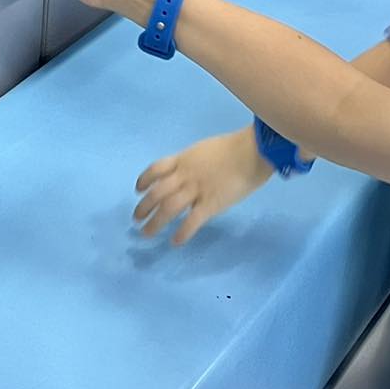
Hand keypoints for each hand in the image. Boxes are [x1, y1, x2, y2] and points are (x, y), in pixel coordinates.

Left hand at [134, 127, 272, 244]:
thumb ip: (194, 162)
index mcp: (184, 159)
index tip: (138, 190)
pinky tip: (175, 242)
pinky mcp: (211, 204)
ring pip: (169, 208)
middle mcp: (185, 175)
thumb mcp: (205, 149)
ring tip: (147, 233)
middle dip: (144, 206)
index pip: (157, 169)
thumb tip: (188, 174)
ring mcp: (197, 190)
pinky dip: (182, 233)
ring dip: (155, 222)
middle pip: (158, 192)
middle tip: (136, 218)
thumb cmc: (234, 147)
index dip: (144, 179)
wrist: (253, 151)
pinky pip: (192, 221)